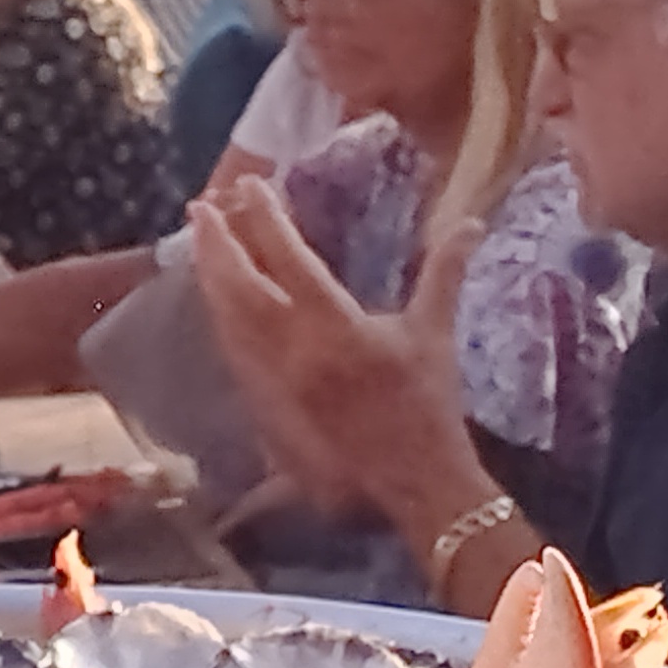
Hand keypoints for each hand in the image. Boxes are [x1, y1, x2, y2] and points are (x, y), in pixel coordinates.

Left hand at [187, 180, 484, 522]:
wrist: (413, 482)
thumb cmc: (427, 406)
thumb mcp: (435, 333)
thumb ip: (445, 273)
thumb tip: (470, 224)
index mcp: (336, 326)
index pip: (289, 258)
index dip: (265, 218)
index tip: (250, 186)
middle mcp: (294, 350)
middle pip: (239, 287)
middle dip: (217, 244)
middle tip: (199, 207)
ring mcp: (273, 381)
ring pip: (227, 320)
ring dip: (209, 278)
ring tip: (197, 243)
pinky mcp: (266, 406)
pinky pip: (233, 353)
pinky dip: (221, 320)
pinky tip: (215, 302)